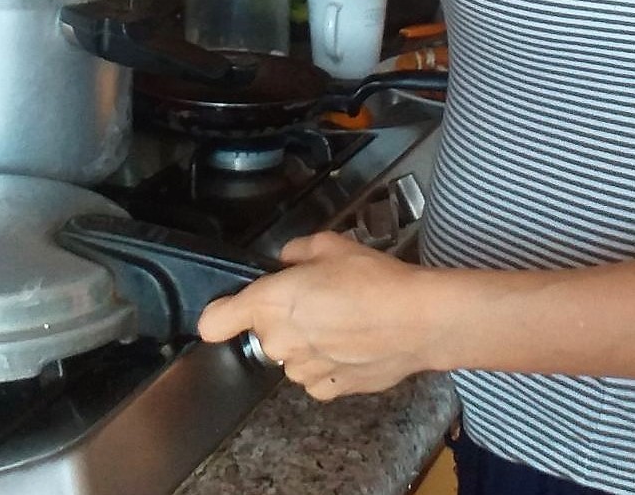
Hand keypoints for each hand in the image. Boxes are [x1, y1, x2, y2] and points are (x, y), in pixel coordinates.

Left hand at [197, 232, 437, 399]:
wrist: (418, 320)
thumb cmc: (375, 279)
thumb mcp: (331, 245)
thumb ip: (297, 251)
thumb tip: (288, 261)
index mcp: (271, 302)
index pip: (216, 321)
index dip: (222, 313)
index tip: (230, 310)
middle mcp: (279, 340)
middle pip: (262, 333)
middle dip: (282, 318)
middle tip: (317, 300)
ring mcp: (303, 370)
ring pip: (289, 356)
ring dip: (305, 342)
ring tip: (341, 322)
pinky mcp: (328, 390)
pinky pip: (313, 376)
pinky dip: (325, 365)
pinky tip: (350, 345)